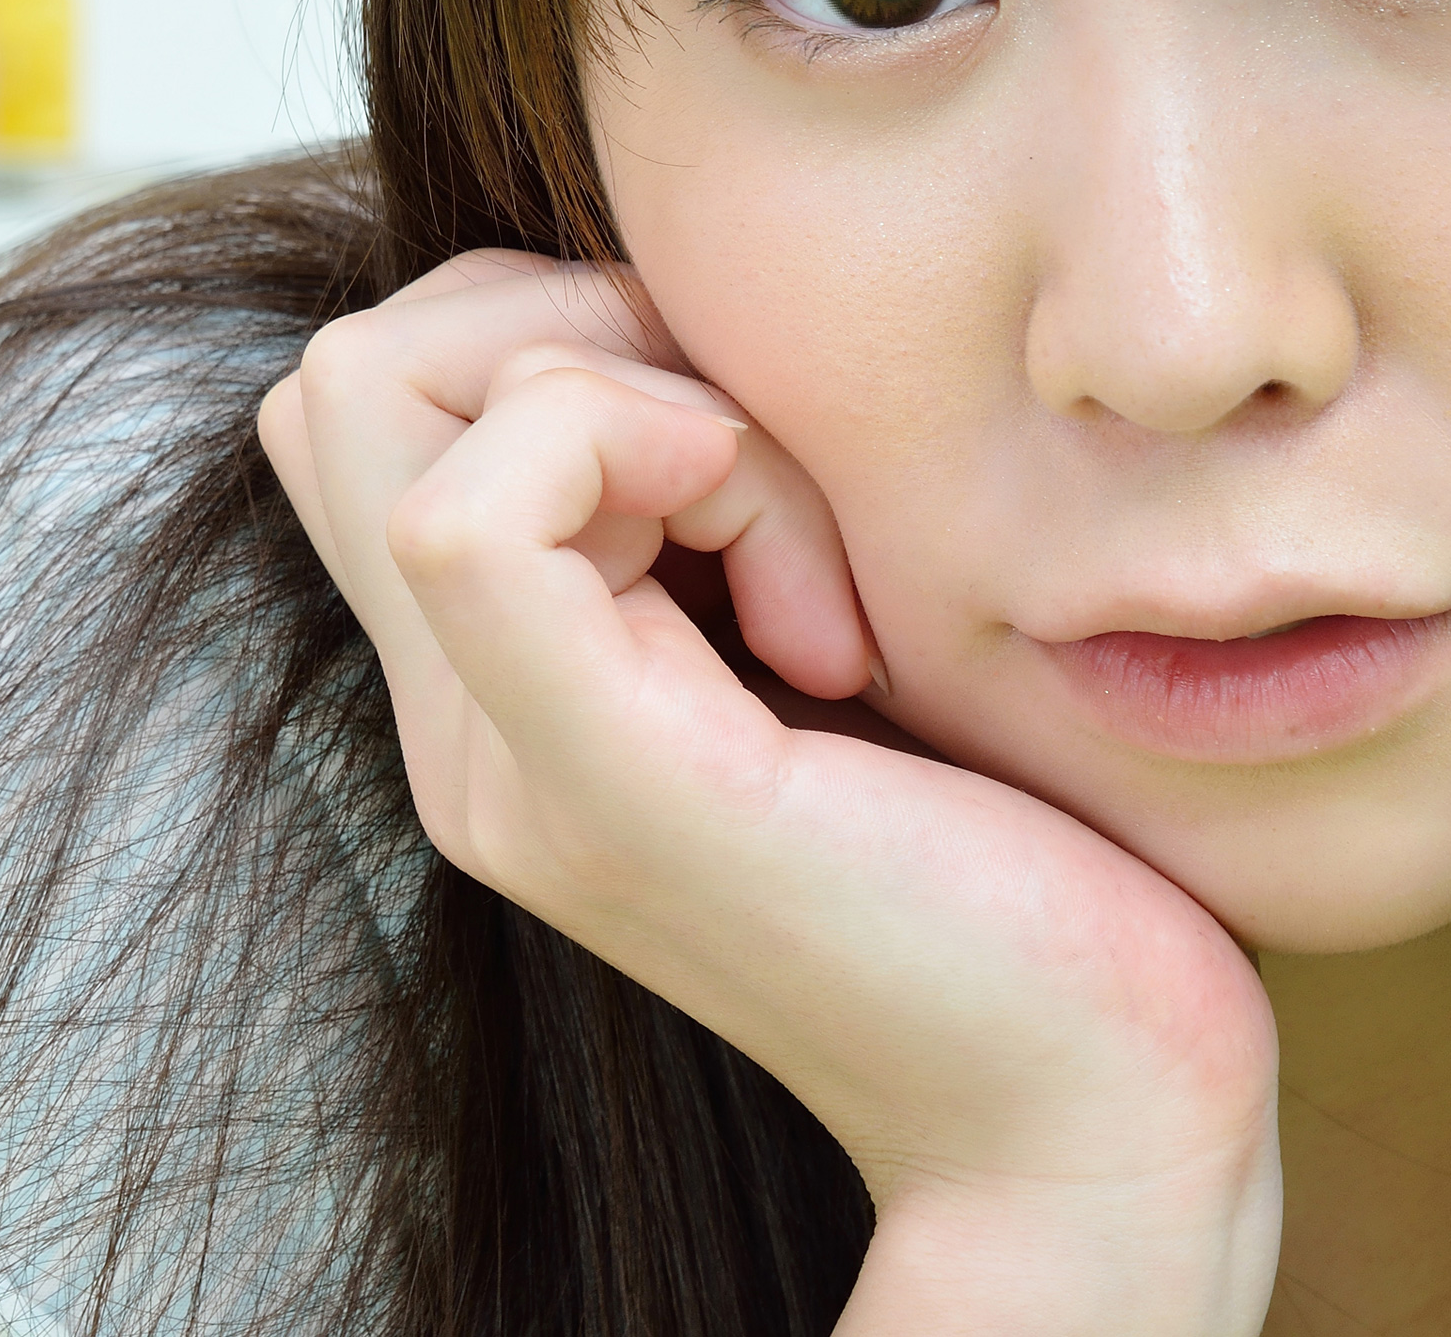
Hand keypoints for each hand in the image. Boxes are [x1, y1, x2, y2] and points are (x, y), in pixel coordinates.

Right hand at [258, 252, 1281, 1335]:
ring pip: (391, 392)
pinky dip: (657, 454)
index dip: (549, 339)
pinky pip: (483, 512)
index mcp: (497, 700)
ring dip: (647, 399)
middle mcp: (457, 738)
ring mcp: (500, 770)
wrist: (1098, 1123)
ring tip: (811, 579)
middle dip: (575, 331)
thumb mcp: (818, 621)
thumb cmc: (1021, 858)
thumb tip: (678, 327)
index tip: (752, 468)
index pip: (366, 396)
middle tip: (760, 480)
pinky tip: (816, 611)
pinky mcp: (595, 788)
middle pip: (351, 370)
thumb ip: (707, 512)